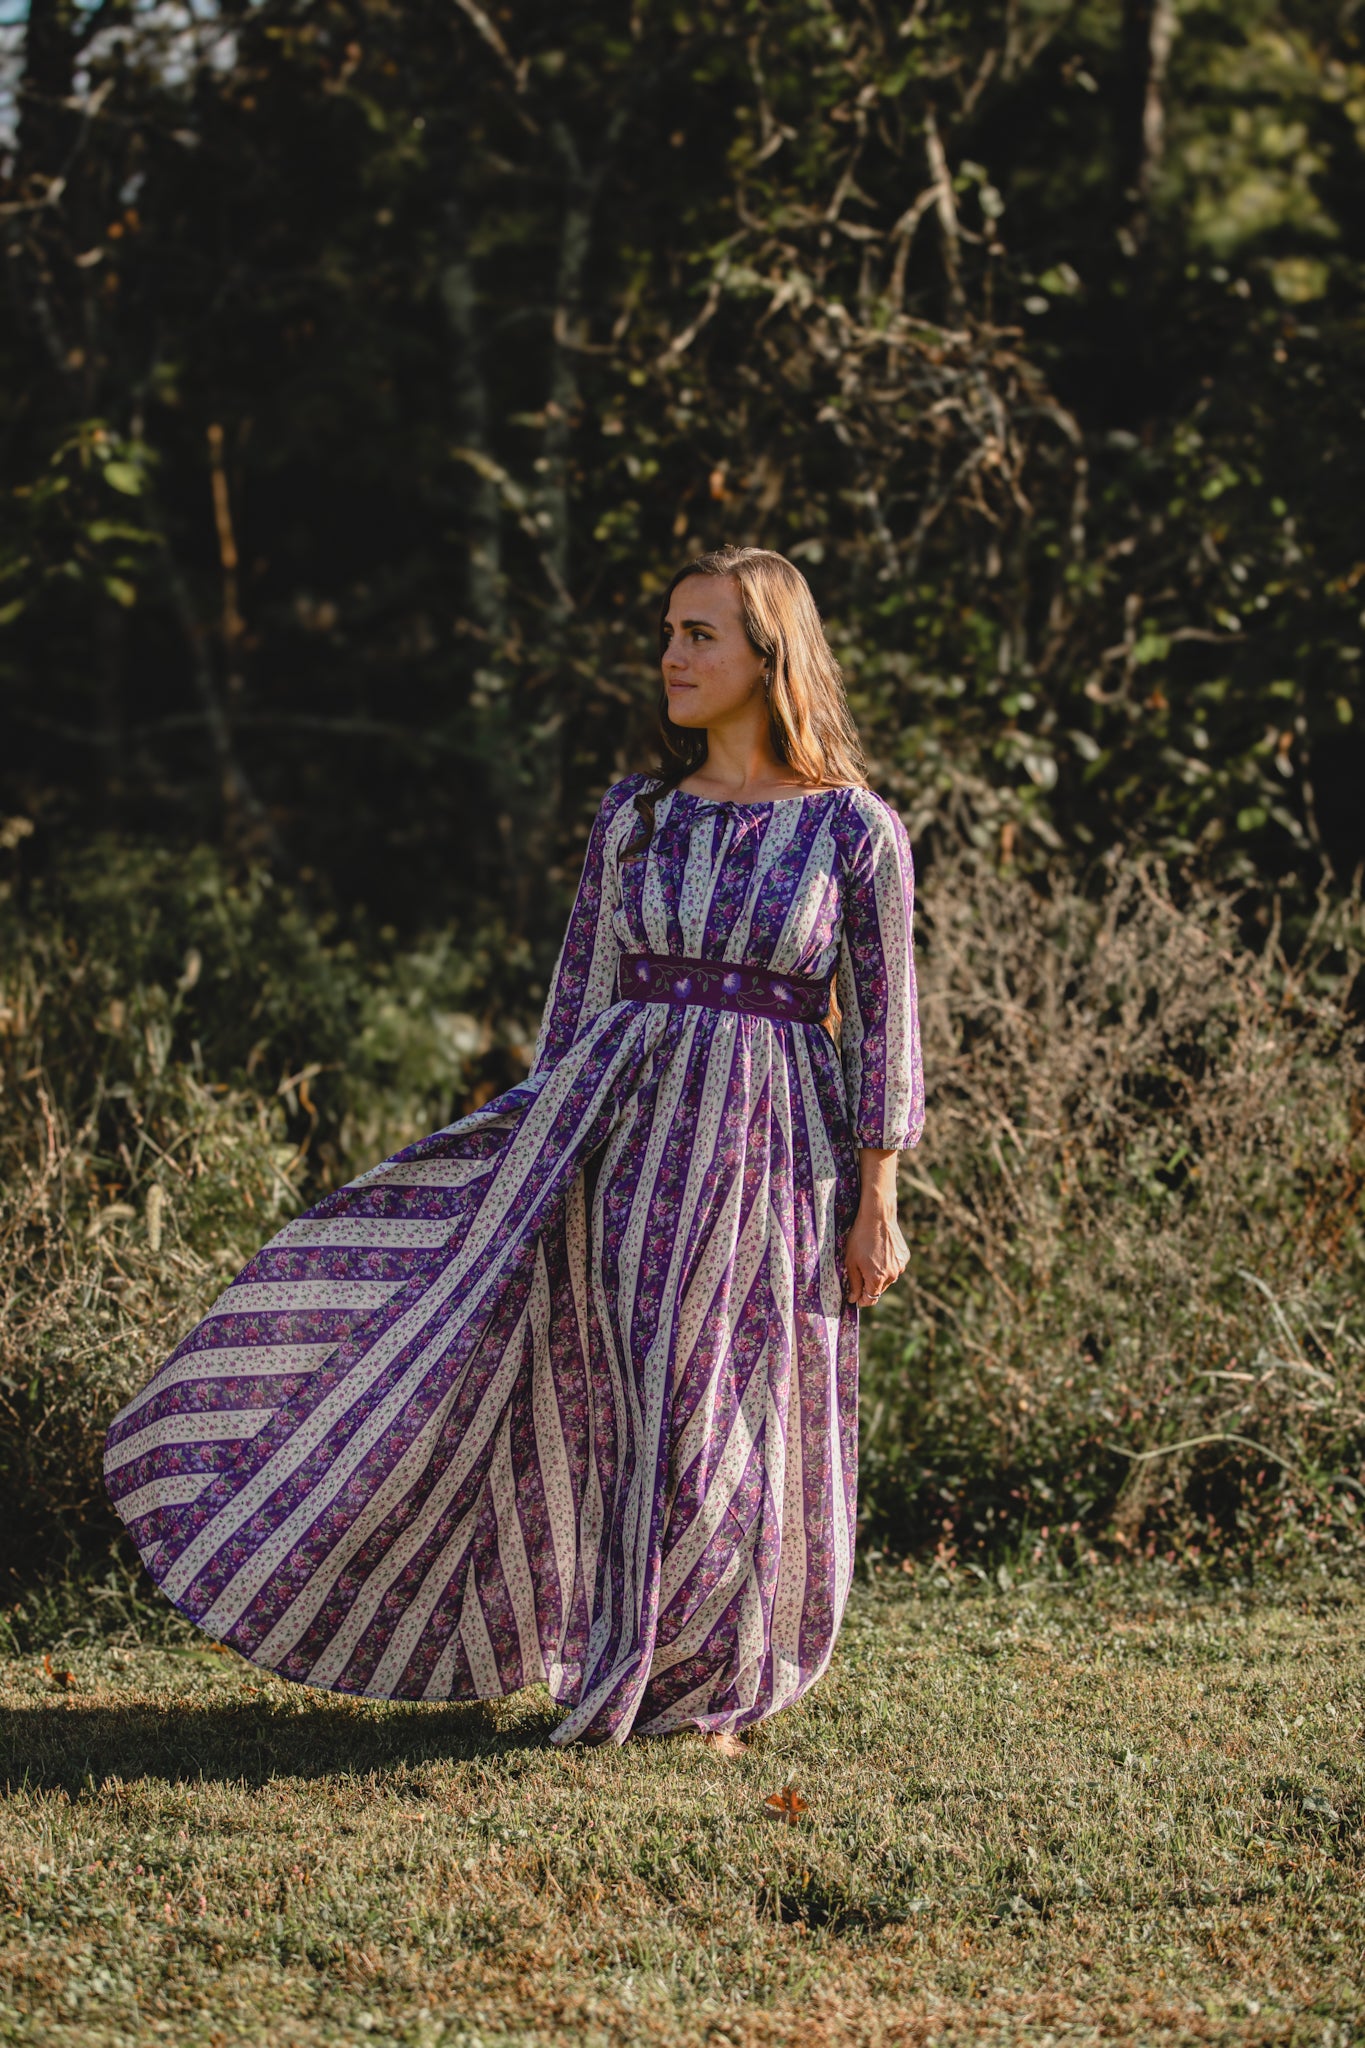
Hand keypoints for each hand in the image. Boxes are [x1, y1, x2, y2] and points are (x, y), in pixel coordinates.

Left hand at [844, 1148, 908, 1306]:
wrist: (878, 1217)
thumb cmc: (860, 1238)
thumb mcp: (851, 1261)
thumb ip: (854, 1283)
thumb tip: (853, 1299)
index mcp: (877, 1278)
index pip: (871, 1300)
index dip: (861, 1300)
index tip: (854, 1295)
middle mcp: (892, 1275)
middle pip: (879, 1289)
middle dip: (869, 1285)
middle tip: (859, 1270)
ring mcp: (900, 1266)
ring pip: (888, 1278)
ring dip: (879, 1274)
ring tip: (870, 1258)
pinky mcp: (904, 1257)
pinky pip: (894, 1267)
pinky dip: (887, 1264)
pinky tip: (880, 1251)